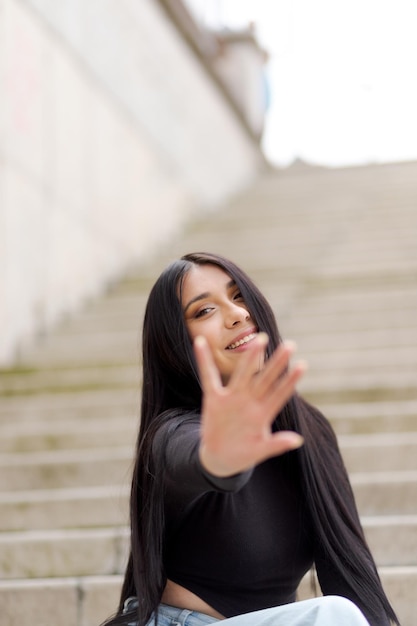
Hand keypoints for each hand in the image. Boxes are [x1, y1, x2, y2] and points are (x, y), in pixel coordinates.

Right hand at [193, 333, 305, 476]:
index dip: (290, 381)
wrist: (218, 458)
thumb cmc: (243, 454)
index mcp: (262, 414)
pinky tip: (200, 342)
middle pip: (265, 379)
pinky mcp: (214, 399)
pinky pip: (208, 377)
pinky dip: (204, 360)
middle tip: (290, 344)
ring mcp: (232, 398)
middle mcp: (249, 401)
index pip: (279, 394)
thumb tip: (298, 440)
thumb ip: (276, 445)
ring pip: (243, 373)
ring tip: (260, 338)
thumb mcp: (260, 451)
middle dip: (277, 363)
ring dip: (251, 356)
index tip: (303, 365)